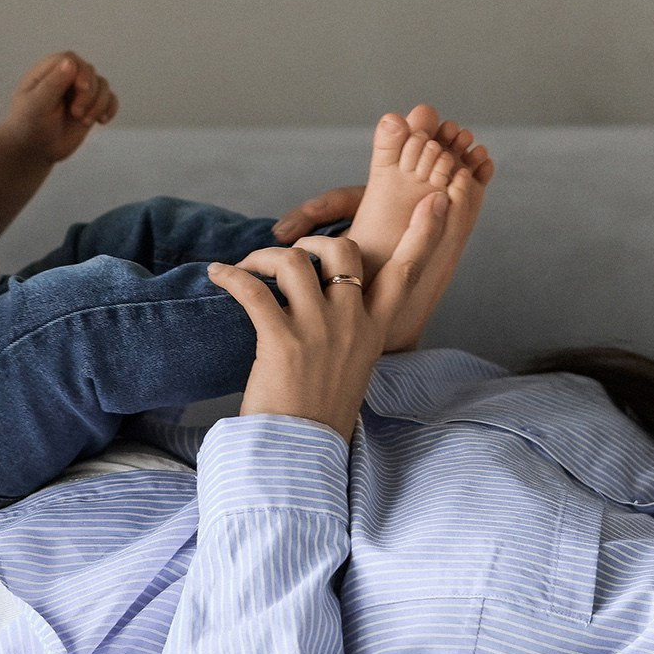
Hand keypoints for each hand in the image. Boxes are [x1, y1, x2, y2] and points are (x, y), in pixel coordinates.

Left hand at [1, 52, 118, 164]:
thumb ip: (52, 83)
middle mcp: (64, 79)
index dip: (81, 72)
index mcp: (47, 73)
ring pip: (102, 85)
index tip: (81, 89)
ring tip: (85, 121)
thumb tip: (70, 62)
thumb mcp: (36, 105)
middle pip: (89, 71)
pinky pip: (109, 99)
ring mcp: (78, 93)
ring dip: (99, 104)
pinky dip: (110, 108)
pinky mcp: (89, 107)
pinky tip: (102, 121)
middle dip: (89, 93)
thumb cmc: (27, 127)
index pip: (71, 59)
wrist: (33, 152)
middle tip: (77, 114)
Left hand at [207, 193, 449, 440]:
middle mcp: (352, 324)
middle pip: (343, 251)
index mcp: (374, 332)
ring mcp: (319, 331)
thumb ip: (350, 331)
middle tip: (288, 256)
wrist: (300, 452)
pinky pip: (253, 290)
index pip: (406, 273)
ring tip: (246, 269)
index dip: (423, 234)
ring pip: (294, 262)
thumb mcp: (352, 367)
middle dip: (313, 240)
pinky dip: (231, 276)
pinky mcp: (282, 340)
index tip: (436, 200)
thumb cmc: (320, 412)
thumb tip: (330, 303)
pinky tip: (217, 276)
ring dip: (263, 257)